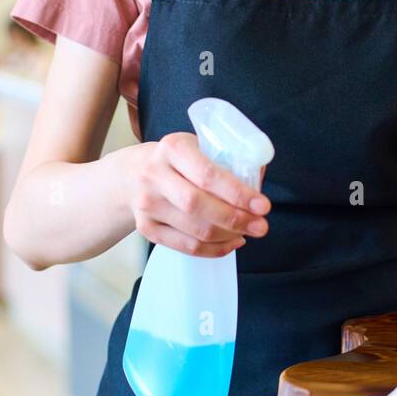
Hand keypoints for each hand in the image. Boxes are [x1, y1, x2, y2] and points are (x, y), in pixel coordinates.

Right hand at [120, 132, 270, 256]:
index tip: (262, 205)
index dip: (237, 193)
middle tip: (261, 226)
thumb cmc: (178, 160)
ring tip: (249, 232)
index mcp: (173, 148)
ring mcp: (147, 204)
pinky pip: (185, 246)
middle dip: (235, 219)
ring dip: (228, 235)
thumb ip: (227, 159)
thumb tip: (258, 178)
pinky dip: (213, 249)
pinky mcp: (146, 227)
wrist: (134, 173)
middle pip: (198, 205)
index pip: (208, 175)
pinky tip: (232, 242)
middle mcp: (155, 175)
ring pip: (194, 229)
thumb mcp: (198, 146)